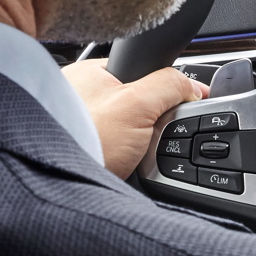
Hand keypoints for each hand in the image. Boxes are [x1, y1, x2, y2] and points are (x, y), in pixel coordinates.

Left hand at [62, 59, 206, 177]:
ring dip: (143, 141)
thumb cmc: (84, 142)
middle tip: (151, 133)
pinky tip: (128, 164)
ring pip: (131, 127)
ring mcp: (82, 124)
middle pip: (138, 99)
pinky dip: (131, 157)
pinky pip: (121, 148)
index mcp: (88, 74)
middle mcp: (81, 96)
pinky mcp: (85, 149)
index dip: (165, 84)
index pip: (140, 69)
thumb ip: (169, 85)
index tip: (183, 100)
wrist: (63, 186)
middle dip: (153, 118)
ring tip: (136, 153)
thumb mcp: (137, 104)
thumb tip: (192, 86)